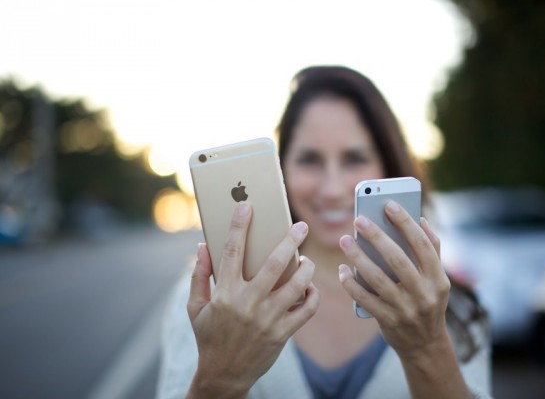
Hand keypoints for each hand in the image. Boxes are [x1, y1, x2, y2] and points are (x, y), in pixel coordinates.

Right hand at [186, 202, 318, 397]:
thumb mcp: (195, 307)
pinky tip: (309, 289)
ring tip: (307, 261)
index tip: (247, 206)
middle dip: (290, 240)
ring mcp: (267, 319)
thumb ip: (199, 276)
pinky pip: (306, 311)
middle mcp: (247, 303)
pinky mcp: (282, 334)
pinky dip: (312, 297)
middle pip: (274, 263)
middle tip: (301, 226)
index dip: (239, 226)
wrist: (223, 375)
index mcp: (224, 293)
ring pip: (296, 285)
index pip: (232, 251)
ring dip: (306, 268)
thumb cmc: (209, 336)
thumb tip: (203, 246)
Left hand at [337, 200, 449, 360]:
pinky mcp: (388, 321)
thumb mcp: (438, 280)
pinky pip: (365, 299)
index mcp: (438, 279)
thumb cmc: (428, 302)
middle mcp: (424, 294)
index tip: (389, 204)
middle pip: (398, 259)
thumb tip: (422, 219)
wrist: (425, 344)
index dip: (406, 223)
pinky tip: (342, 270)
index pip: (423, 245)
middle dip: (377, 237)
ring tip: (345, 240)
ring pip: (378, 278)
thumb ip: (432, 250)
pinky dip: (352, 284)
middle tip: (359, 219)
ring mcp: (406, 309)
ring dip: (359, 257)